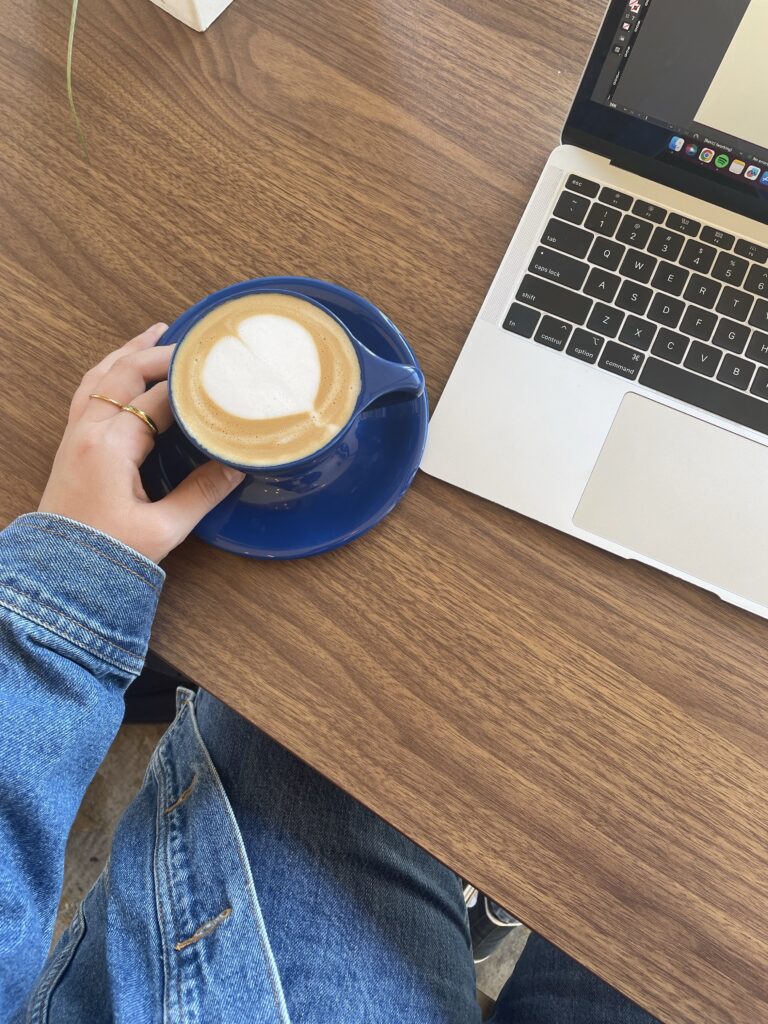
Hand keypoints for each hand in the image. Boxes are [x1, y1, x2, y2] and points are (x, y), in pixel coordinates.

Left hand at [38, 324, 243, 562]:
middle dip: (159, 352)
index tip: (217, 379)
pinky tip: (120, 368)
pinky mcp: (71, 444)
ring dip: (129, 352)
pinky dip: (108, 371)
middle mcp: (89, 430)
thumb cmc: (107, 554)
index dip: (189, 385)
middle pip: (124, 371)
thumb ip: (202, 493)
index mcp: (111, 445)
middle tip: (193, 344)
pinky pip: (88, 391)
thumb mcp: (164, 528)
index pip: (157, 397)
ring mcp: (75, 434)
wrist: (59, 575)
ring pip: (100, 375)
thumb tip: (236, 466)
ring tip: (155, 333)